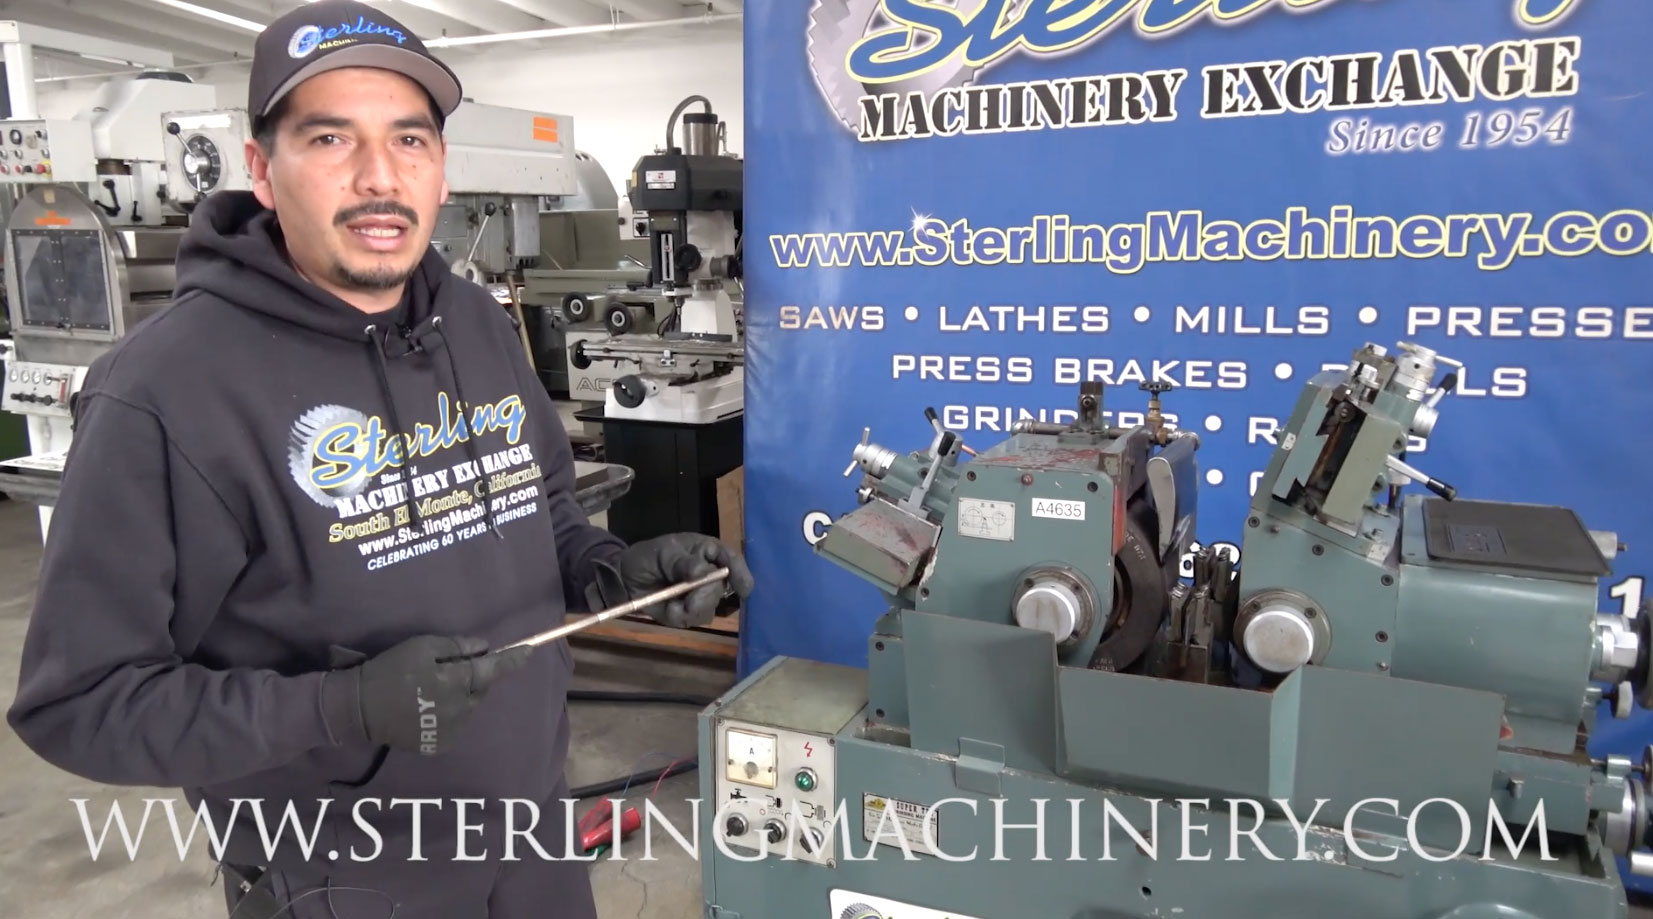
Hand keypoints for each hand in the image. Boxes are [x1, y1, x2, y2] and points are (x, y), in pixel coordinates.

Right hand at [321, 636, 533, 754]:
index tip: (529, 651)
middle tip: (448, 670)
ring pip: (469, 707)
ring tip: (431, 691)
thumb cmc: (392, 670)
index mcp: (458, 680)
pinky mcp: (441, 744)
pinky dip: (449, 715)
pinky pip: (456, 724)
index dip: (513, 659)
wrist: (361, 708)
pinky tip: (427, 709)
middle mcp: (462, 707)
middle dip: (474, 678)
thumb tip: (484, 648)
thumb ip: (457, 646)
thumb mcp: (422, 646)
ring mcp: (453, 729)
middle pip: (481, 688)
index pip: (494, 668)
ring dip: (460, 697)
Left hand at [587, 533, 754, 627]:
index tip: (743, 589)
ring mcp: (701, 595)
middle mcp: (710, 574)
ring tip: (672, 604)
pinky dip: (680, 617)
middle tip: (687, 600)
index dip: (740, 574)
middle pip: (722, 589)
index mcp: (707, 552)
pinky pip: (693, 620)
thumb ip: (682, 562)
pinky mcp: (689, 612)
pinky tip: (668, 609)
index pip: (732, 560)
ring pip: (710, 608)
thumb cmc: (646, 558)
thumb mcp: (662, 553)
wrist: (625, 578)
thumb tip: (703, 572)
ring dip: (691, 609)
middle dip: (705, 597)